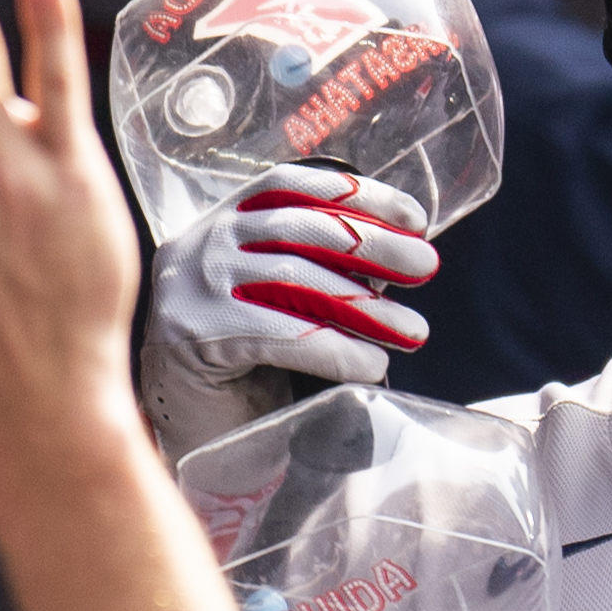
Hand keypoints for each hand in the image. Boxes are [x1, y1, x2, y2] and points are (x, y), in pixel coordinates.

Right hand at [138, 167, 439, 462]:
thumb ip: (316, 270)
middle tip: (425, 266)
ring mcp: (192, 287)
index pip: (293, 186)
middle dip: (373, 245)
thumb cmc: (244, 362)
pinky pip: (279, 335)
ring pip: (294, 280)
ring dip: (365, 307)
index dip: (358, 195)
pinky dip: (333, 350)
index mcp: (225, 222)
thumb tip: (395, 259)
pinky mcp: (194, 336)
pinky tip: (369, 364)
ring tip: (412, 330)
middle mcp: (203, 243)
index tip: (413, 218)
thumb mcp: (277, 299)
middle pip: (300, 228)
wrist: (186, 424)